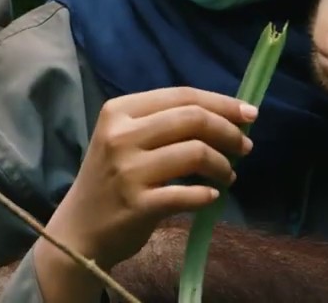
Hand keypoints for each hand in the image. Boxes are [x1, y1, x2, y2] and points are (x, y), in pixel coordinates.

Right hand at [45, 87, 256, 269]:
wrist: (78, 231)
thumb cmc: (111, 180)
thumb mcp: (126, 139)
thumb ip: (166, 123)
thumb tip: (228, 115)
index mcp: (120, 111)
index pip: (182, 95)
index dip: (222, 103)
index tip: (250, 114)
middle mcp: (121, 136)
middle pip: (193, 119)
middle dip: (229, 131)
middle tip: (246, 147)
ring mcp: (127, 170)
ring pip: (195, 153)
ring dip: (223, 164)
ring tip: (229, 174)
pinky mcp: (137, 204)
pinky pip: (187, 194)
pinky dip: (207, 195)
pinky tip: (212, 196)